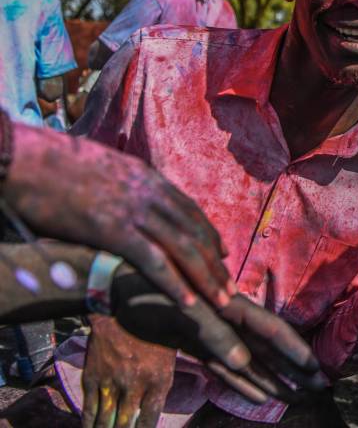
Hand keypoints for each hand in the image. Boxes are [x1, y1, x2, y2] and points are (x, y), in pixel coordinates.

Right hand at [5, 124, 234, 309]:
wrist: (24, 158)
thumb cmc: (52, 164)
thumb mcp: (100, 170)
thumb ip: (120, 186)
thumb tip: (122, 203)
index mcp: (147, 177)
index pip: (190, 210)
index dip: (209, 235)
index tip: (222, 255)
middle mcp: (149, 192)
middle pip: (194, 232)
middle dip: (215, 264)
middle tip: (230, 289)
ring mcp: (134, 210)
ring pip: (183, 248)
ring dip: (206, 279)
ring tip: (221, 302)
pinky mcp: (113, 229)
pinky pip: (153, 261)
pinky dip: (174, 284)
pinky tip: (187, 303)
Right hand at [82, 315, 176, 427]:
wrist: (120, 306)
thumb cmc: (153, 323)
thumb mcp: (175, 345)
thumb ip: (178, 368)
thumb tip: (197, 379)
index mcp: (159, 378)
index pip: (150, 419)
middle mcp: (134, 385)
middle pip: (126, 424)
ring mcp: (111, 383)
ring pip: (105, 419)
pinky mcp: (92, 377)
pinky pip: (89, 408)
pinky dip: (88, 422)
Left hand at [111, 270, 325, 403]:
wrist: (112, 287)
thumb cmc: (148, 292)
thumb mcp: (183, 311)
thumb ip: (215, 335)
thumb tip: (244, 360)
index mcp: (231, 307)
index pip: (272, 331)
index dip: (295, 350)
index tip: (316, 368)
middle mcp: (228, 321)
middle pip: (269, 348)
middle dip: (295, 368)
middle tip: (322, 387)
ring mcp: (213, 335)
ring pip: (252, 361)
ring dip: (275, 379)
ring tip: (298, 397)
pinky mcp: (194, 346)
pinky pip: (225, 369)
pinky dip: (243, 384)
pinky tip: (259, 396)